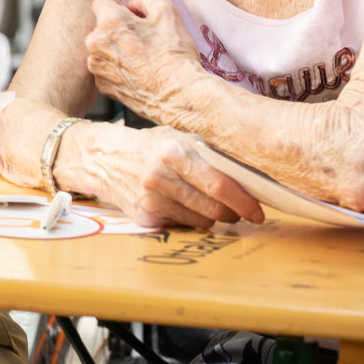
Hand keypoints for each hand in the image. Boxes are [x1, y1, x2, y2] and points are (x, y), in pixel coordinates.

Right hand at [82, 122, 263, 228]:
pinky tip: (181, 204)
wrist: (104, 157)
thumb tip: (248, 177)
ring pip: (201, 222)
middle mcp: (161, 178)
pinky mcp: (145, 218)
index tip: (258, 211)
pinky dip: (190, 219)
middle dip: (233, 214)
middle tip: (240, 211)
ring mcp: (151, 200)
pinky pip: (182, 225)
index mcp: (174, 152)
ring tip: (207, 203)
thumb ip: (209, 155)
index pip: (218, 184)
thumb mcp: (178, 138)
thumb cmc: (150, 146)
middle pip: (213, 209)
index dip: (243, 201)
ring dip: (213, 217)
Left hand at [84, 0, 201, 118]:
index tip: (135, 17)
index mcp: (109, 22)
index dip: (120, 6)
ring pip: (103, 48)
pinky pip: (106, 69)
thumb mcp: (167, 11)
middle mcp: (96, 44)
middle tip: (145, 39)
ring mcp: (97, 67)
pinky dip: (118, 68)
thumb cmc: (175, 54)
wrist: (179, 96)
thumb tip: (131, 3)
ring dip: (117, 49)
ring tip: (143, 58)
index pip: (102, 1)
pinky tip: (138, 73)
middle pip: (102, 26)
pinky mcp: (103, 86)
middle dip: (119, 28)